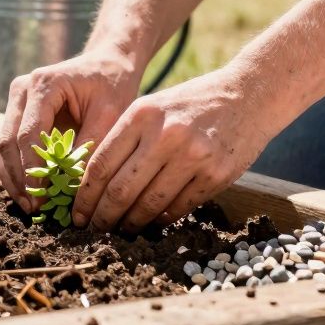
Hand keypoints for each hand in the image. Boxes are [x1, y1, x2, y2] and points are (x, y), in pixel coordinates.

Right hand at [0, 50, 141, 212]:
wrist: (107, 63)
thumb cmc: (112, 85)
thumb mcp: (110, 115)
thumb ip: (89, 147)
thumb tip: (72, 188)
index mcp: (43, 84)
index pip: (29, 134)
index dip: (33, 169)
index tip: (42, 198)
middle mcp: (22, 90)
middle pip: (8, 141)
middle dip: (19, 179)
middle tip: (34, 208)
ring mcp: (16, 100)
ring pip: (2, 145)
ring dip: (13, 178)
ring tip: (30, 206)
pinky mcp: (18, 112)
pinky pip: (9, 145)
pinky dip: (16, 169)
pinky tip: (30, 192)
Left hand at [71, 67, 277, 232]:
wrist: (247, 95)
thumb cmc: (191, 104)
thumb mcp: (152, 107)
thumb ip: (125, 138)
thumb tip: (94, 184)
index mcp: (141, 114)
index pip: (101, 164)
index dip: (85, 195)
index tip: (77, 213)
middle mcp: (165, 134)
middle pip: (121, 189)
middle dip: (103, 216)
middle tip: (93, 229)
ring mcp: (192, 155)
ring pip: (149, 203)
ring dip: (130, 223)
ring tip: (121, 230)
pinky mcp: (215, 174)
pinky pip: (178, 207)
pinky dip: (161, 219)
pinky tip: (152, 222)